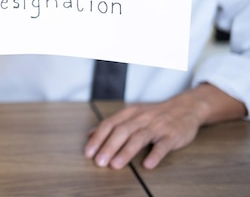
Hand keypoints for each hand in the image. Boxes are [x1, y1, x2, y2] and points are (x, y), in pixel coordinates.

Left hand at [84, 83, 246, 169]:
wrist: (185, 107)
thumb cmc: (154, 114)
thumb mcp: (131, 115)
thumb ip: (112, 125)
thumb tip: (90, 134)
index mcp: (129, 113)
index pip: (109, 124)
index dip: (98, 138)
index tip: (88, 152)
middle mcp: (141, 118)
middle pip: (122, 131)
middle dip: (108, 147)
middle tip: (99, 162)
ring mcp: (157, 126)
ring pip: (139, 138)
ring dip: (126, 152)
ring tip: (115, 165)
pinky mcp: (172, 135)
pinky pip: (163, 145)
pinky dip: (155, 155)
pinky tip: (147, 165)